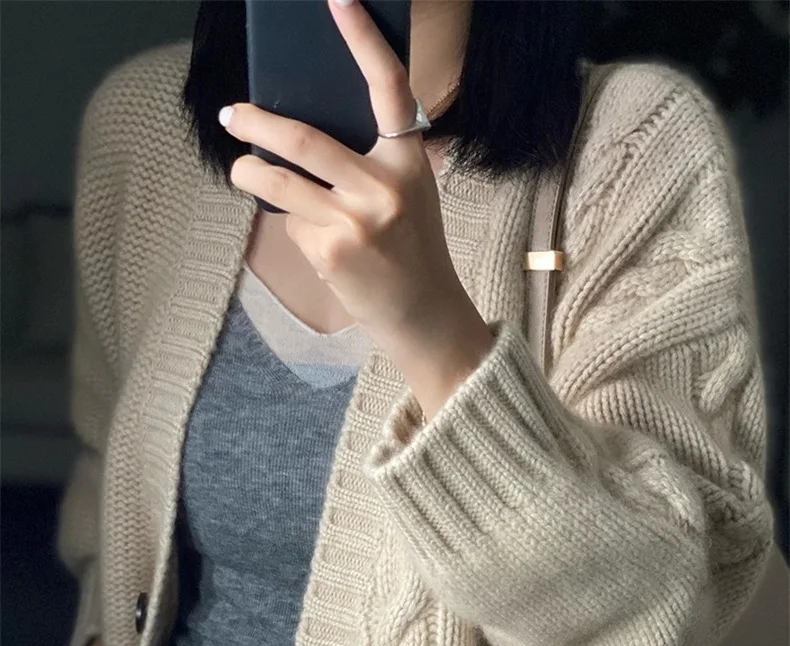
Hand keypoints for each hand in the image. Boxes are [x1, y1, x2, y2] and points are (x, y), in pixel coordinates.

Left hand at [220, 0, 472, 358]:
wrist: (424, 315)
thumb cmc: (409, 247)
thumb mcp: (406, 193)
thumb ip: (369, 159)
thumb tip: (297, 128)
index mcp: (409, 159)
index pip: (388, 87)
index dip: (362, 38)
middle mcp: (385, 186)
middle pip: (305, 139)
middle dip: (256, 122)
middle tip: (231, 113)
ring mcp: (357, 222)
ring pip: (280, 181)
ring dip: (248, 172)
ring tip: (241, 169)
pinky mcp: (332, 253)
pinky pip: (292, 222)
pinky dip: (291, 223)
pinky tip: (311, 236)